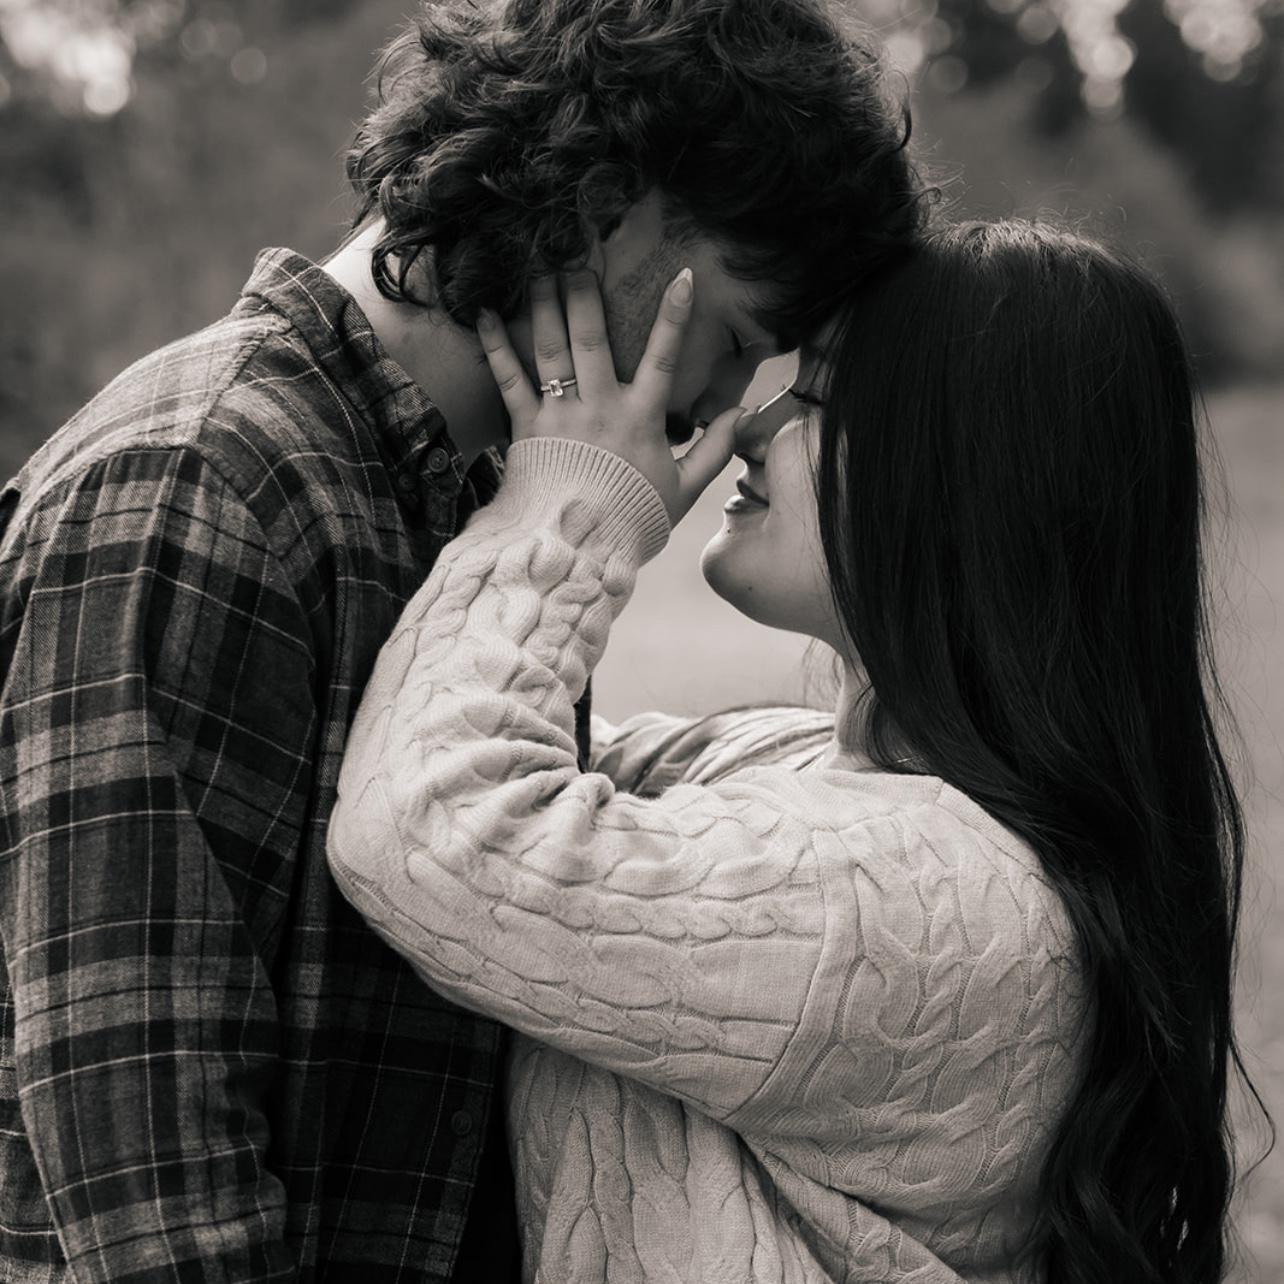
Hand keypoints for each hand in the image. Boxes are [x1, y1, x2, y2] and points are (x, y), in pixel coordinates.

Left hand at [476, 268, 745, 525]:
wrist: (577, 551)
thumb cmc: (633, 521)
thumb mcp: (683, 490)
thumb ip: (713, 450)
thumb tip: (741, 415)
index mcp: (641, 418)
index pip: (663, 357)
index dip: (674, 316)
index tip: (682, 275)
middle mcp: (600, 407)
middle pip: (593, 337)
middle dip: (585, 293)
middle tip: (577, 257)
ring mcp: (560, 415)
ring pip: (552, 348)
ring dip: (545, 305)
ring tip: (539, 269)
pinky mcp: (526, 429)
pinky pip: (509, 379)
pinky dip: (496, 346)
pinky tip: (485, 314)